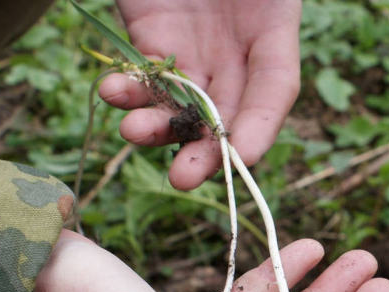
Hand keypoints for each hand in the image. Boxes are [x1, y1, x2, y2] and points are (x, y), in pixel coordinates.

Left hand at [98, 0, 301, 189]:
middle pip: (228, 112)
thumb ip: (258, 12)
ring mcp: (192, 47)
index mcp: (272, 27)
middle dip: (206, 151)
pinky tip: (113, 92)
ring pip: (181, 105)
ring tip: (135, 133)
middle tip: (182, 177)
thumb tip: (256, 66)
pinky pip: (142, 77)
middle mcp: (235, 49)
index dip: (261, 127)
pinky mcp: (150, 38)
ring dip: (160, 129)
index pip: (274, 88)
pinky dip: (127, 92)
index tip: (241, 159)